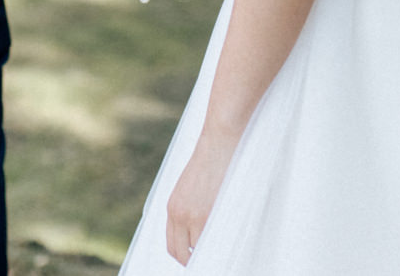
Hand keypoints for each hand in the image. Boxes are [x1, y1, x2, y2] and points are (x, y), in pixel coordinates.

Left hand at [166, 126, 237, 264]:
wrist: (220, 139)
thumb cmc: (212, 158)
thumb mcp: (192, 185)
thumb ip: (191, 207)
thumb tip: (200, 228)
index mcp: (172, 207)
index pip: (173, 246)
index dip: (184, 256)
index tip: (196, 258)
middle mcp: (178, 214)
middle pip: (181, 254)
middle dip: (194, 261)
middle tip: (208, 260)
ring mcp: (193, 215)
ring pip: (198, 250)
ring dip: (208, 252)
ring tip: (221, 250)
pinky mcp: (208, 212)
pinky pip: (211, 241)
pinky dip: (218, 246)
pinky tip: (227, 242)